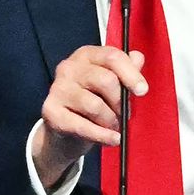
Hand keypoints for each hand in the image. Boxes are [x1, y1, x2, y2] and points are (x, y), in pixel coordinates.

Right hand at [32, 45, 146, 188]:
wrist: (65, 130)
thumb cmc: (92, 101)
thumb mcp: (111, 84)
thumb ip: (126, 70)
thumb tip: (138, 58)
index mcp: (86, 55)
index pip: (112, 57)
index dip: (131, 74)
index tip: (142, 91)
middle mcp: (69, 67)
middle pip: (106, 81)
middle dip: (120, 102)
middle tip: (124, 114)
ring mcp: (57, 88)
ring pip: (95, 106)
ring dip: (111, 121)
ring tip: (114, 127)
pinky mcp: (51, 111)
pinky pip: (82, 126)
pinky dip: (102, 135)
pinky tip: (113, 139)